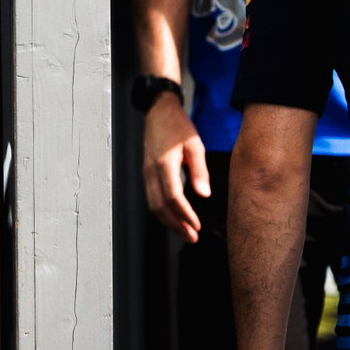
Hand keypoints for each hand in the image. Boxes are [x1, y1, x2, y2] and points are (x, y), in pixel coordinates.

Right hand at [142, 93, 209, 240]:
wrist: (159, 112)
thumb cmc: (178, 126)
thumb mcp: (195, 145)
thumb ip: (199, 170)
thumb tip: (204, 194)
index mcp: (164, 163)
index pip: (173, 197)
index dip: (184, 215)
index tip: (196, 226)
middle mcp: (151, 171)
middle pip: (159, 207)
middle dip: (176, 225)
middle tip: (191, 237)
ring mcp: (146, 173)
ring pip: (153, 206)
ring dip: (168, 222)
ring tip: (185, 232)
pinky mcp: (146, 174)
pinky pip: (151, 199)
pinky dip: (162, 212)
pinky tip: (175, 218)